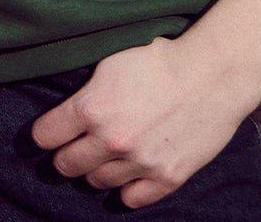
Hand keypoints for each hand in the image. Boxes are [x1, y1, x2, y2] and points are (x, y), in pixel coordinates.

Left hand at [31, 34, 260, 207]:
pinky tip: (130, 175)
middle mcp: (111, 140)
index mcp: (90, 109)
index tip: (53, 132)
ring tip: (107, 156)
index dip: (46, 134)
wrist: (216, 73)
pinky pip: (133, 199)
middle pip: (66, 165)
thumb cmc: (160, 60)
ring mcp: (141, 162)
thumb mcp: (108, 65)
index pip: (44, 137)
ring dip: (98, 170)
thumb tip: (60, 110)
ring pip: (97, 182)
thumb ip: (82, 93)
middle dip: (67, 155)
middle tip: (77, 147)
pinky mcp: (169, 176)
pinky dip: (128, 190)